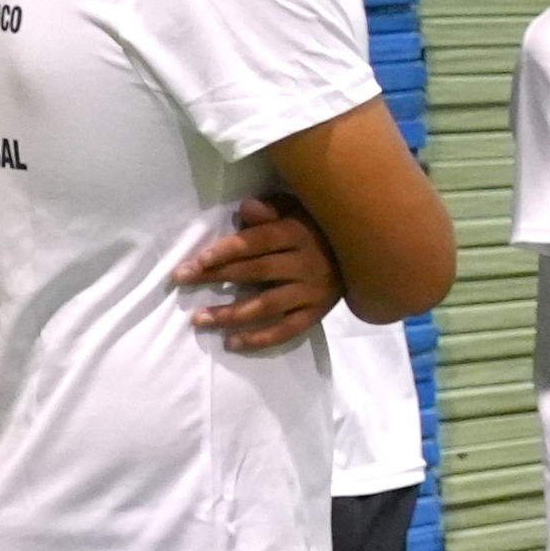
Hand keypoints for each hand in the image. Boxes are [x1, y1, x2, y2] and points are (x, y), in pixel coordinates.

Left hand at [179, 197, 343, 352]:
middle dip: (215, 277)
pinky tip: (231, 342)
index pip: (256, 243)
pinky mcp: (315, 314)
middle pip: (254, 272)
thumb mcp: (299, 210)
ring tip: (198, 319)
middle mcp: (304, 264)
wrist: (368, 255)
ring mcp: (310, 292)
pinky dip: (258, 339)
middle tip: (181, 280)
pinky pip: (285, 330)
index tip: (197, 261)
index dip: (226, 251)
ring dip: (230, 313)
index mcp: (297, 234)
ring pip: (265, 306)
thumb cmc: (320, 228)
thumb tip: (246, 208)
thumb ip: (272, 210)